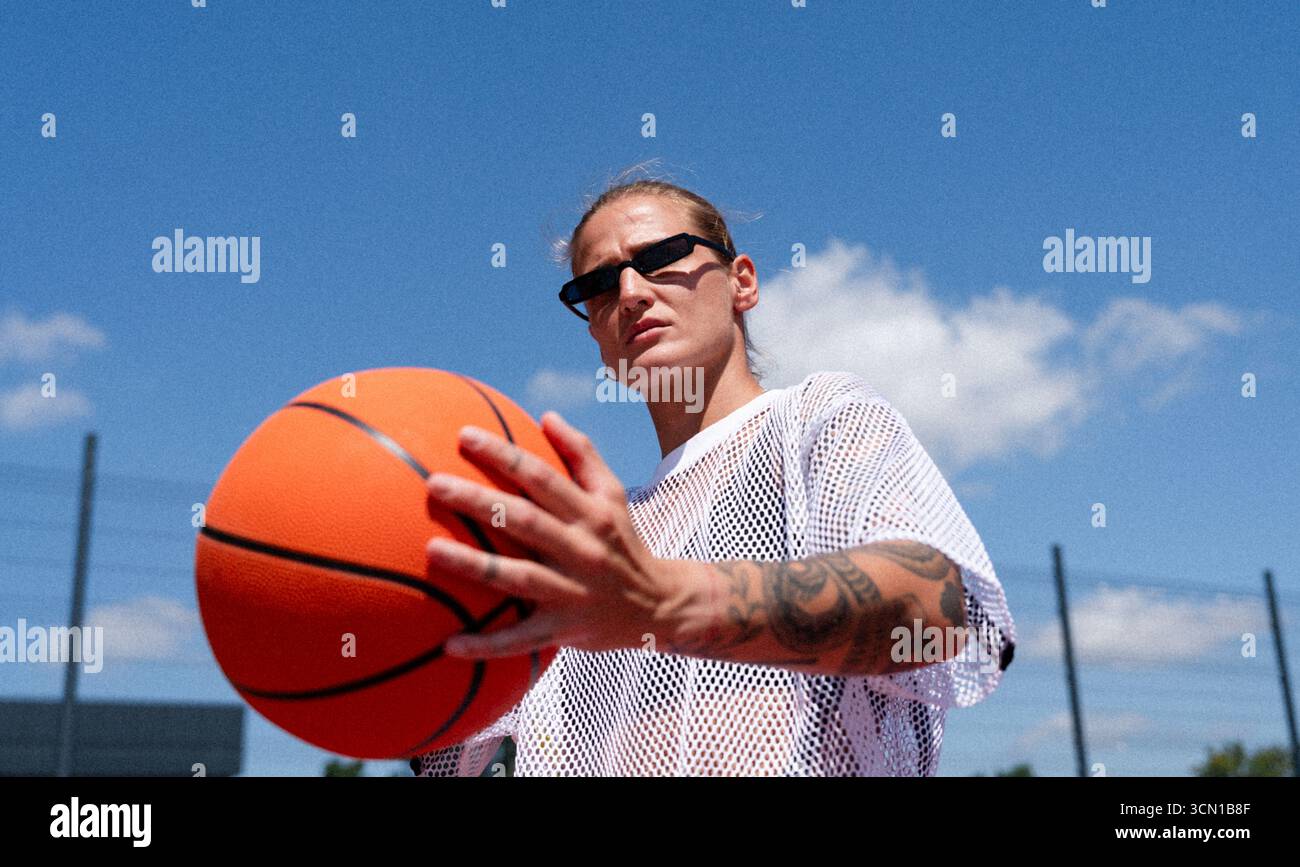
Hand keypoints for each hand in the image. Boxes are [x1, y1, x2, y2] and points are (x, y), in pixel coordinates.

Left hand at [425, 411, 691, 658]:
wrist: (660, 606)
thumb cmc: (624, 543)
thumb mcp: (613, 496)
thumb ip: (583, 455)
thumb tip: (547, 416)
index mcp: (590, 514)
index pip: (541, 477)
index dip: (502, 454)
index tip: (462, 435)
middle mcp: (582, 549)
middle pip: (524, 520)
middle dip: (478, 501)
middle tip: (434, 484)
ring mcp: (572, 592)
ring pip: (517, 577)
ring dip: (473, 565)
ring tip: (430, 549)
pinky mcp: (564, 630)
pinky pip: (521, 639)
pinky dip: (486, 644)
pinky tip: (449, 645)